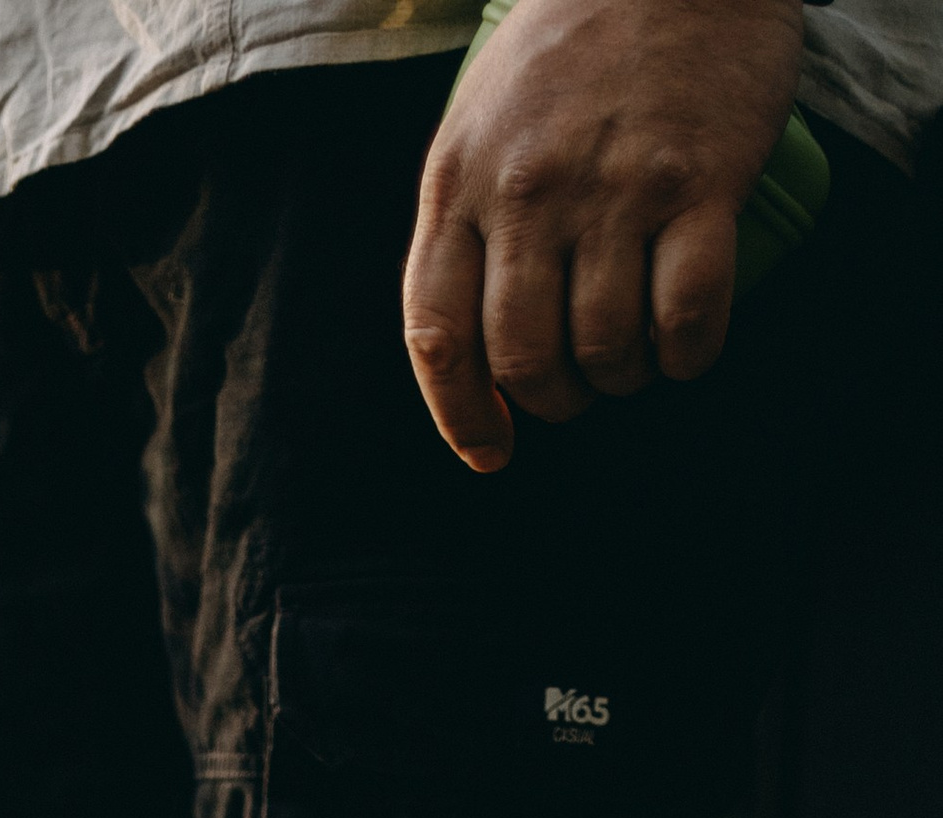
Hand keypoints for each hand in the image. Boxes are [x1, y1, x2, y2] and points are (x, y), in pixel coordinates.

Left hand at [403, 0, 805, 469]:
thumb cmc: (574, 45)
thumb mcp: (481, 120)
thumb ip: (466, 216)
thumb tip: (469, 340)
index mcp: (460, 182)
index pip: (437, 335)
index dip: (460, 415)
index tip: (489, 451)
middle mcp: (530, 193)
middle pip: (524, 358)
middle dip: (553, 400)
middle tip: (579, 389)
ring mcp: (616, 189)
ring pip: (605, 348)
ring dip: (622, 379)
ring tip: (634, 358)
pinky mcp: (700, 184)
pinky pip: (686, 316)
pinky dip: (686, 356)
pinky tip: (686, 351)